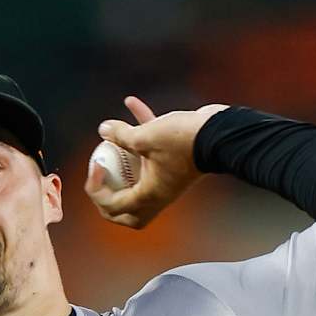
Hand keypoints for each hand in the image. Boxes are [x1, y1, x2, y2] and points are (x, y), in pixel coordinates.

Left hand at [84, 95, 227, 229]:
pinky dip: (140, 131)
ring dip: (122, 168)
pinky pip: (152, 151)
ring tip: (109, 148)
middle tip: (100, 177)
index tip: (96, 166)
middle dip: (109, 199)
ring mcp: (166, 180)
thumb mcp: (146, 136)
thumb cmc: (184, 140)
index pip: (113, 207)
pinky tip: (131, 102)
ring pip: (138, 183)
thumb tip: (103, 130)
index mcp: (149, 196)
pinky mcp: (174, 161)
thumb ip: (121, 135)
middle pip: (126, 212)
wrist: (220, 132)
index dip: (96, 190)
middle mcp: (157, 194)